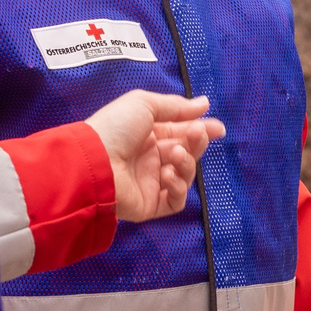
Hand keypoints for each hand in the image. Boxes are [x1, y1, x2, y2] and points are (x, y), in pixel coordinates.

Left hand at [89, 91, 225, 222]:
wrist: (93, 162)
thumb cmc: (115, 127)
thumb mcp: (145, 104)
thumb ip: (176, 106)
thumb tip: (204, 105)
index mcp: (146, 134)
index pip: (180, 132)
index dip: (200, 129)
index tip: (218, 127)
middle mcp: (149, 158)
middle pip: (186, 152)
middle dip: (197, 143)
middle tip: (199, 134)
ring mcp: (150, 182)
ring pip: (184, 175)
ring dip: (186, 163)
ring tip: (174, 155)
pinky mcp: (150, 205)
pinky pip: (175, 200)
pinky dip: (177, 187)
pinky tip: (166, 175)